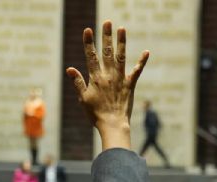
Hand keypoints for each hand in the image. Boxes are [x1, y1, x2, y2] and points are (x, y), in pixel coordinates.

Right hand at [66, 20, 148, 150]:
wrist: (113, 124)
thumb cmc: (95, 114)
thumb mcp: (83, 98)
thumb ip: (78, 82)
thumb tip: (70, 68)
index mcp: (96, 78)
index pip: (91, 56)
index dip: (89, 43)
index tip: (88, 30)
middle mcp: (109, 75)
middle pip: (107, 52)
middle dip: (106, 36)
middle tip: (107, 22)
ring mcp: (121, 79)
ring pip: (121, 57)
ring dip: (122, 42)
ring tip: (121, 28)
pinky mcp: (130, 85)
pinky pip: (137, 71)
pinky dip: (142, 62)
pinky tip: (147, 52)